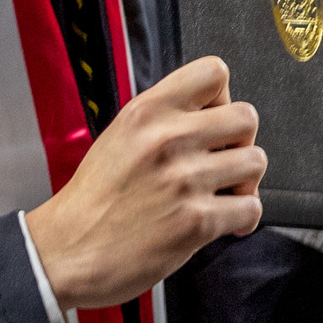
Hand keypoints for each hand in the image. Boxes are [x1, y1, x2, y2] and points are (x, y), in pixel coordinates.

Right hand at [23, 56, 263, 311]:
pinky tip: (224, 223)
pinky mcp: (195, 222)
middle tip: (224, 162)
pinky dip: (244, 218)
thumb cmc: (92, 200)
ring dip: (245, 182)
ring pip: (256, 162)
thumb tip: (207, 116)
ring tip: (224, 194)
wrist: (66, 249)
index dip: (222, 98)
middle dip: (241, 142)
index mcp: (146, 112)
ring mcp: (184, 180)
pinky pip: (251, 208)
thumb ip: (162, 119)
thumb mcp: (119, 135)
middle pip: (247, 118)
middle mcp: (167, 139)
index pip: (214, 72)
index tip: (212, 121)